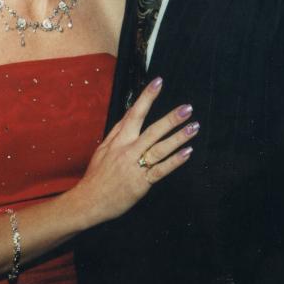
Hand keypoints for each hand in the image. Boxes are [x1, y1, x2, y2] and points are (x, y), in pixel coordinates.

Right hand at [74, 78, 196, 226]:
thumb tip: (130, 112)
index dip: (147, 97)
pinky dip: (174, 161)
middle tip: (188, 108)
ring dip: (178, 137)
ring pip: (160, 149)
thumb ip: (118, 130)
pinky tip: (187, 152)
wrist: (89, 200)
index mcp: (119, 140)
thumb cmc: (97, 174)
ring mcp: (136, 167)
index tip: (158, 82)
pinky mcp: (142, 183)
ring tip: (194, 127)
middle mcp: (128, 150)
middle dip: (171, 119)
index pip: (134, 113)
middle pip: (153, 130)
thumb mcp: (103, 148)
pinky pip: (161, 170)